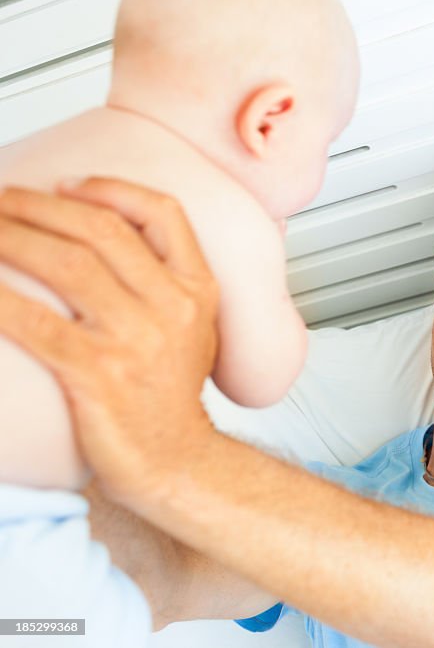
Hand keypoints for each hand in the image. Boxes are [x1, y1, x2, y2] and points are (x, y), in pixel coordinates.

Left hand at [0, 179, 219, 500]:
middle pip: (102, 230)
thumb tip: (101, 240)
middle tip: (1, 200)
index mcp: (199, 292)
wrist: (174, 464)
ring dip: (11, 237)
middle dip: (40, 206)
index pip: (165, 215)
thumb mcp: (193, 331)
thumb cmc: (169, 399)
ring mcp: (137, 341)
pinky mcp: (98, 374)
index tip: (67, 185)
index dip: (111, 190)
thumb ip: (165, 283)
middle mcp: (173, 309)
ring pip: (67, 264)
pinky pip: (34, 321)